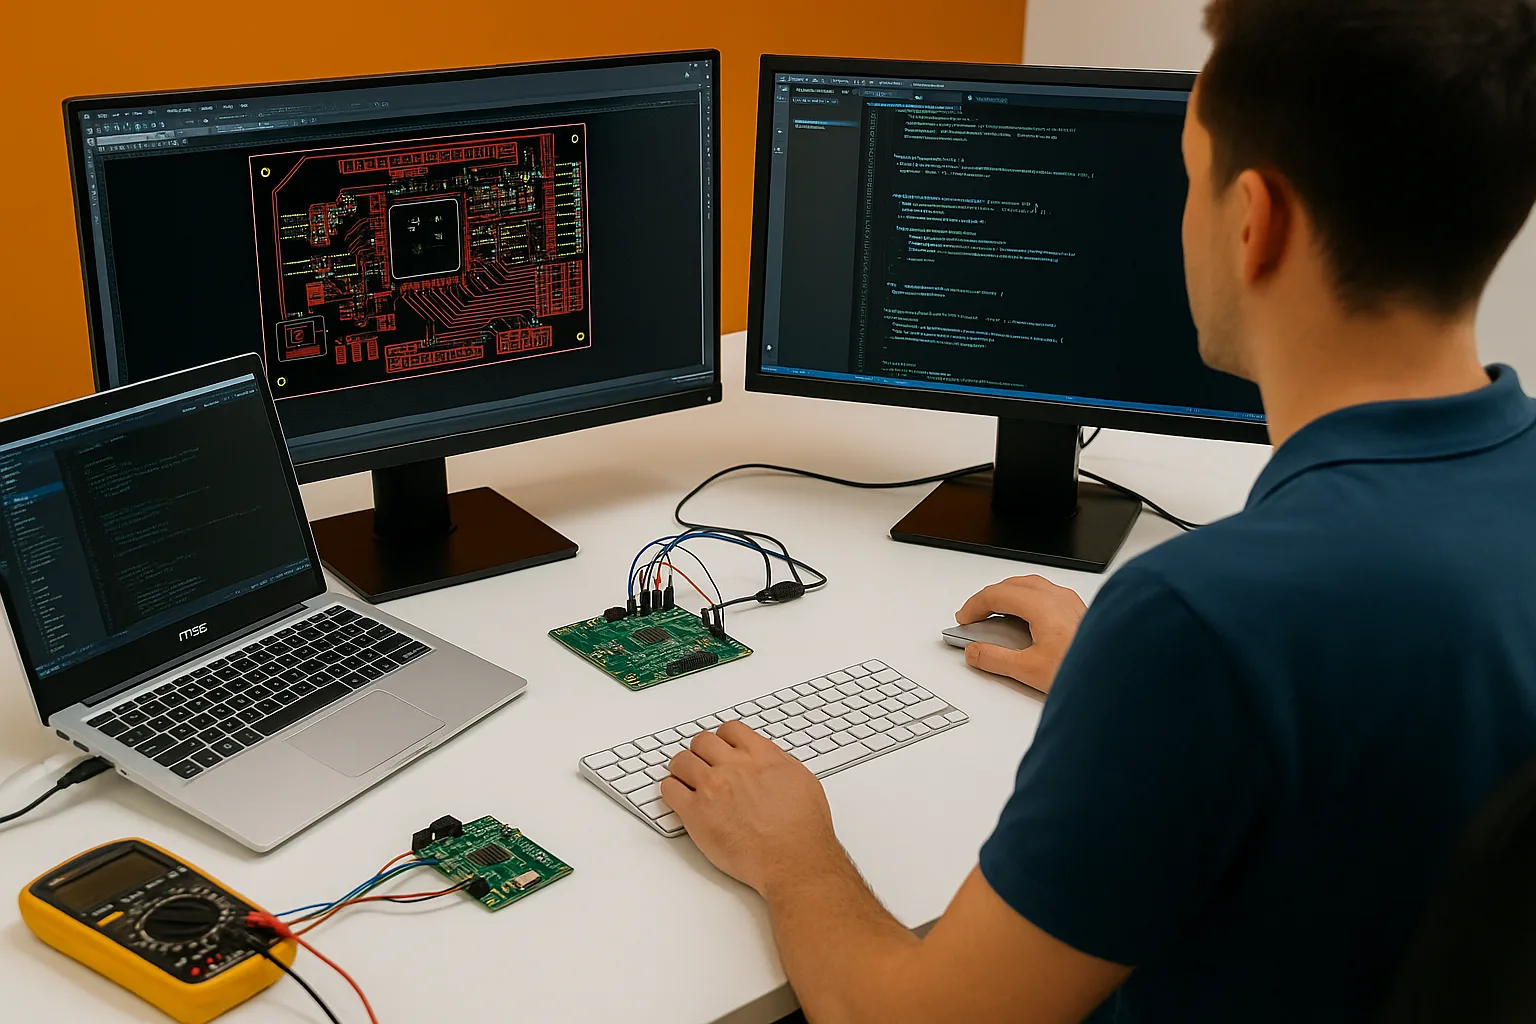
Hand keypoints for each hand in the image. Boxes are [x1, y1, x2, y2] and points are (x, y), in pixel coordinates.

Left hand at [661, 721, 839, 894]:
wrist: (793, 861)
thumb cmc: (802, 830)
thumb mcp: (801, 780)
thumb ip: (777, 763)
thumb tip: (765, 756)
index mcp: (760, 755)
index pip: (730, 729)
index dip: (723, 739)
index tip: (721, 748)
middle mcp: (733, 766)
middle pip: (702, 742)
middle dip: (702, 752)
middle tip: (703, 765)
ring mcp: (711, 787)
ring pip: (681, 761)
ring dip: (683, 770)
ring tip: (687, 781)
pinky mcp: (695, 813)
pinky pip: (669, 789)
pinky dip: (672, 790)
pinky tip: (679, 798)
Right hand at [956, 575, 1086, 692]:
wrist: (1121, 676)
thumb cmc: (1086, 671)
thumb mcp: (1029, 671)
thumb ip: (995, 659)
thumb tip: (975, 652)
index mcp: (1042, 606)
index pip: (998, 594)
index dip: (975, 605)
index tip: (964, 619)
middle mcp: (1059, 598)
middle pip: (1015, 584)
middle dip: (991, 597)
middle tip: (976, 614)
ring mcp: (1072, 602)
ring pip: (1033, 586)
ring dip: (1011, 596)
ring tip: (998, 615)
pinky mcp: (1081, 612)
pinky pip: (1048, 595)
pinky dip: (1029, 601)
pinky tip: (1029, 621)